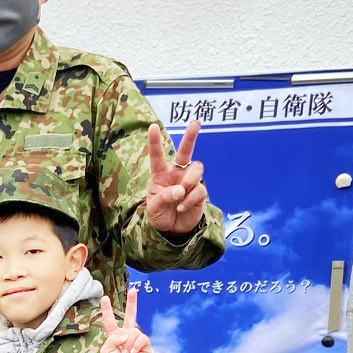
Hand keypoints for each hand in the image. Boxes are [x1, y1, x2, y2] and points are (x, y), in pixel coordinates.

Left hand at [97, 287, 155, 352]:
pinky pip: (141, 337)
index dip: (107, 310)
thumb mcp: (106, 351)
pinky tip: (132, 352)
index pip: (110, 320)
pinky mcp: (145, 344)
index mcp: (114, 335)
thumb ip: (113, 338)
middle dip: (132, 302)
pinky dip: (135, 344)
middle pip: (130, 315)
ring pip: (133, 331)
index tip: (104, 298)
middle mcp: (126, 334)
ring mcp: (136, 338)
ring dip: (128, 343)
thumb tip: (126, 332)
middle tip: (133, 290)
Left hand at [144, 121, 207, 236]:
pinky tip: (182, 207)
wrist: (172, 230)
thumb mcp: (154, 207)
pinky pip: (199, 189)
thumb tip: (180, 190)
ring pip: (196, 169)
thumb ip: (163, 197)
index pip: (158, 156)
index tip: (152, 126)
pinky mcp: (200, 192)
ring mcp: (189, 182)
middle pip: (185, 152)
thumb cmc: (160, 214)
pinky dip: (190, 199)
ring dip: (188, 180)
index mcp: (161, 174)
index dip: (155, 142)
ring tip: (180, 194)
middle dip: (190, 137)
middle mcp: (177, 174)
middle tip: (195, 123)